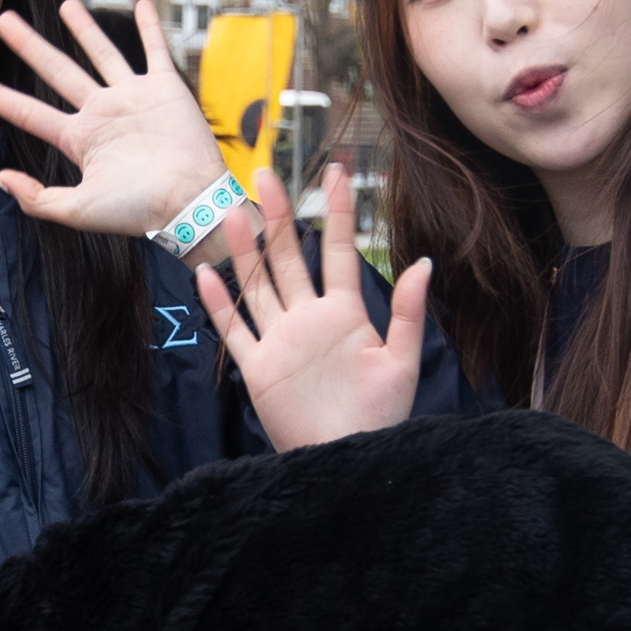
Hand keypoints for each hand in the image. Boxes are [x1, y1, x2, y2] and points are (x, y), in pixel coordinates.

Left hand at [0, 0, 222, 241]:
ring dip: (84, 29)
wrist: (189, 202)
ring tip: (64, 6)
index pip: (30, 112)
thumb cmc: (138, 210)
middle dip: (30, 46)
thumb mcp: (78, 210)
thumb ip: (38, 198)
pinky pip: (154, 50)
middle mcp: (102, 113)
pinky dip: (149, 27)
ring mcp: (132, 98)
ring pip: (102, 54)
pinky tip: (140, 4)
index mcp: (80, 139)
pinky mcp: (164, 88)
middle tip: (3, 21)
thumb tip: (0, 178)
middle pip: (57, 71)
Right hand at [200, 159, 431, 449]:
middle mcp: (309, 319)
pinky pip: (235, 331)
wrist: (348, 457)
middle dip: (277, 218)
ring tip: (232, 214)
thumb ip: (409, 312)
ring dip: (245, 253)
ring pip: (258, 286)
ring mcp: (281, 341)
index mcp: (345, 313)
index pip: (336, 252)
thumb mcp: (402, 361)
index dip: (336, 213)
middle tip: (265, 176)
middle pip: (289, 259)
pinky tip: (205, 275)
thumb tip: (424, 261)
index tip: (336, 172)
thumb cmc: (380, 415)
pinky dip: (220, 305)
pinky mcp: (259, 368)